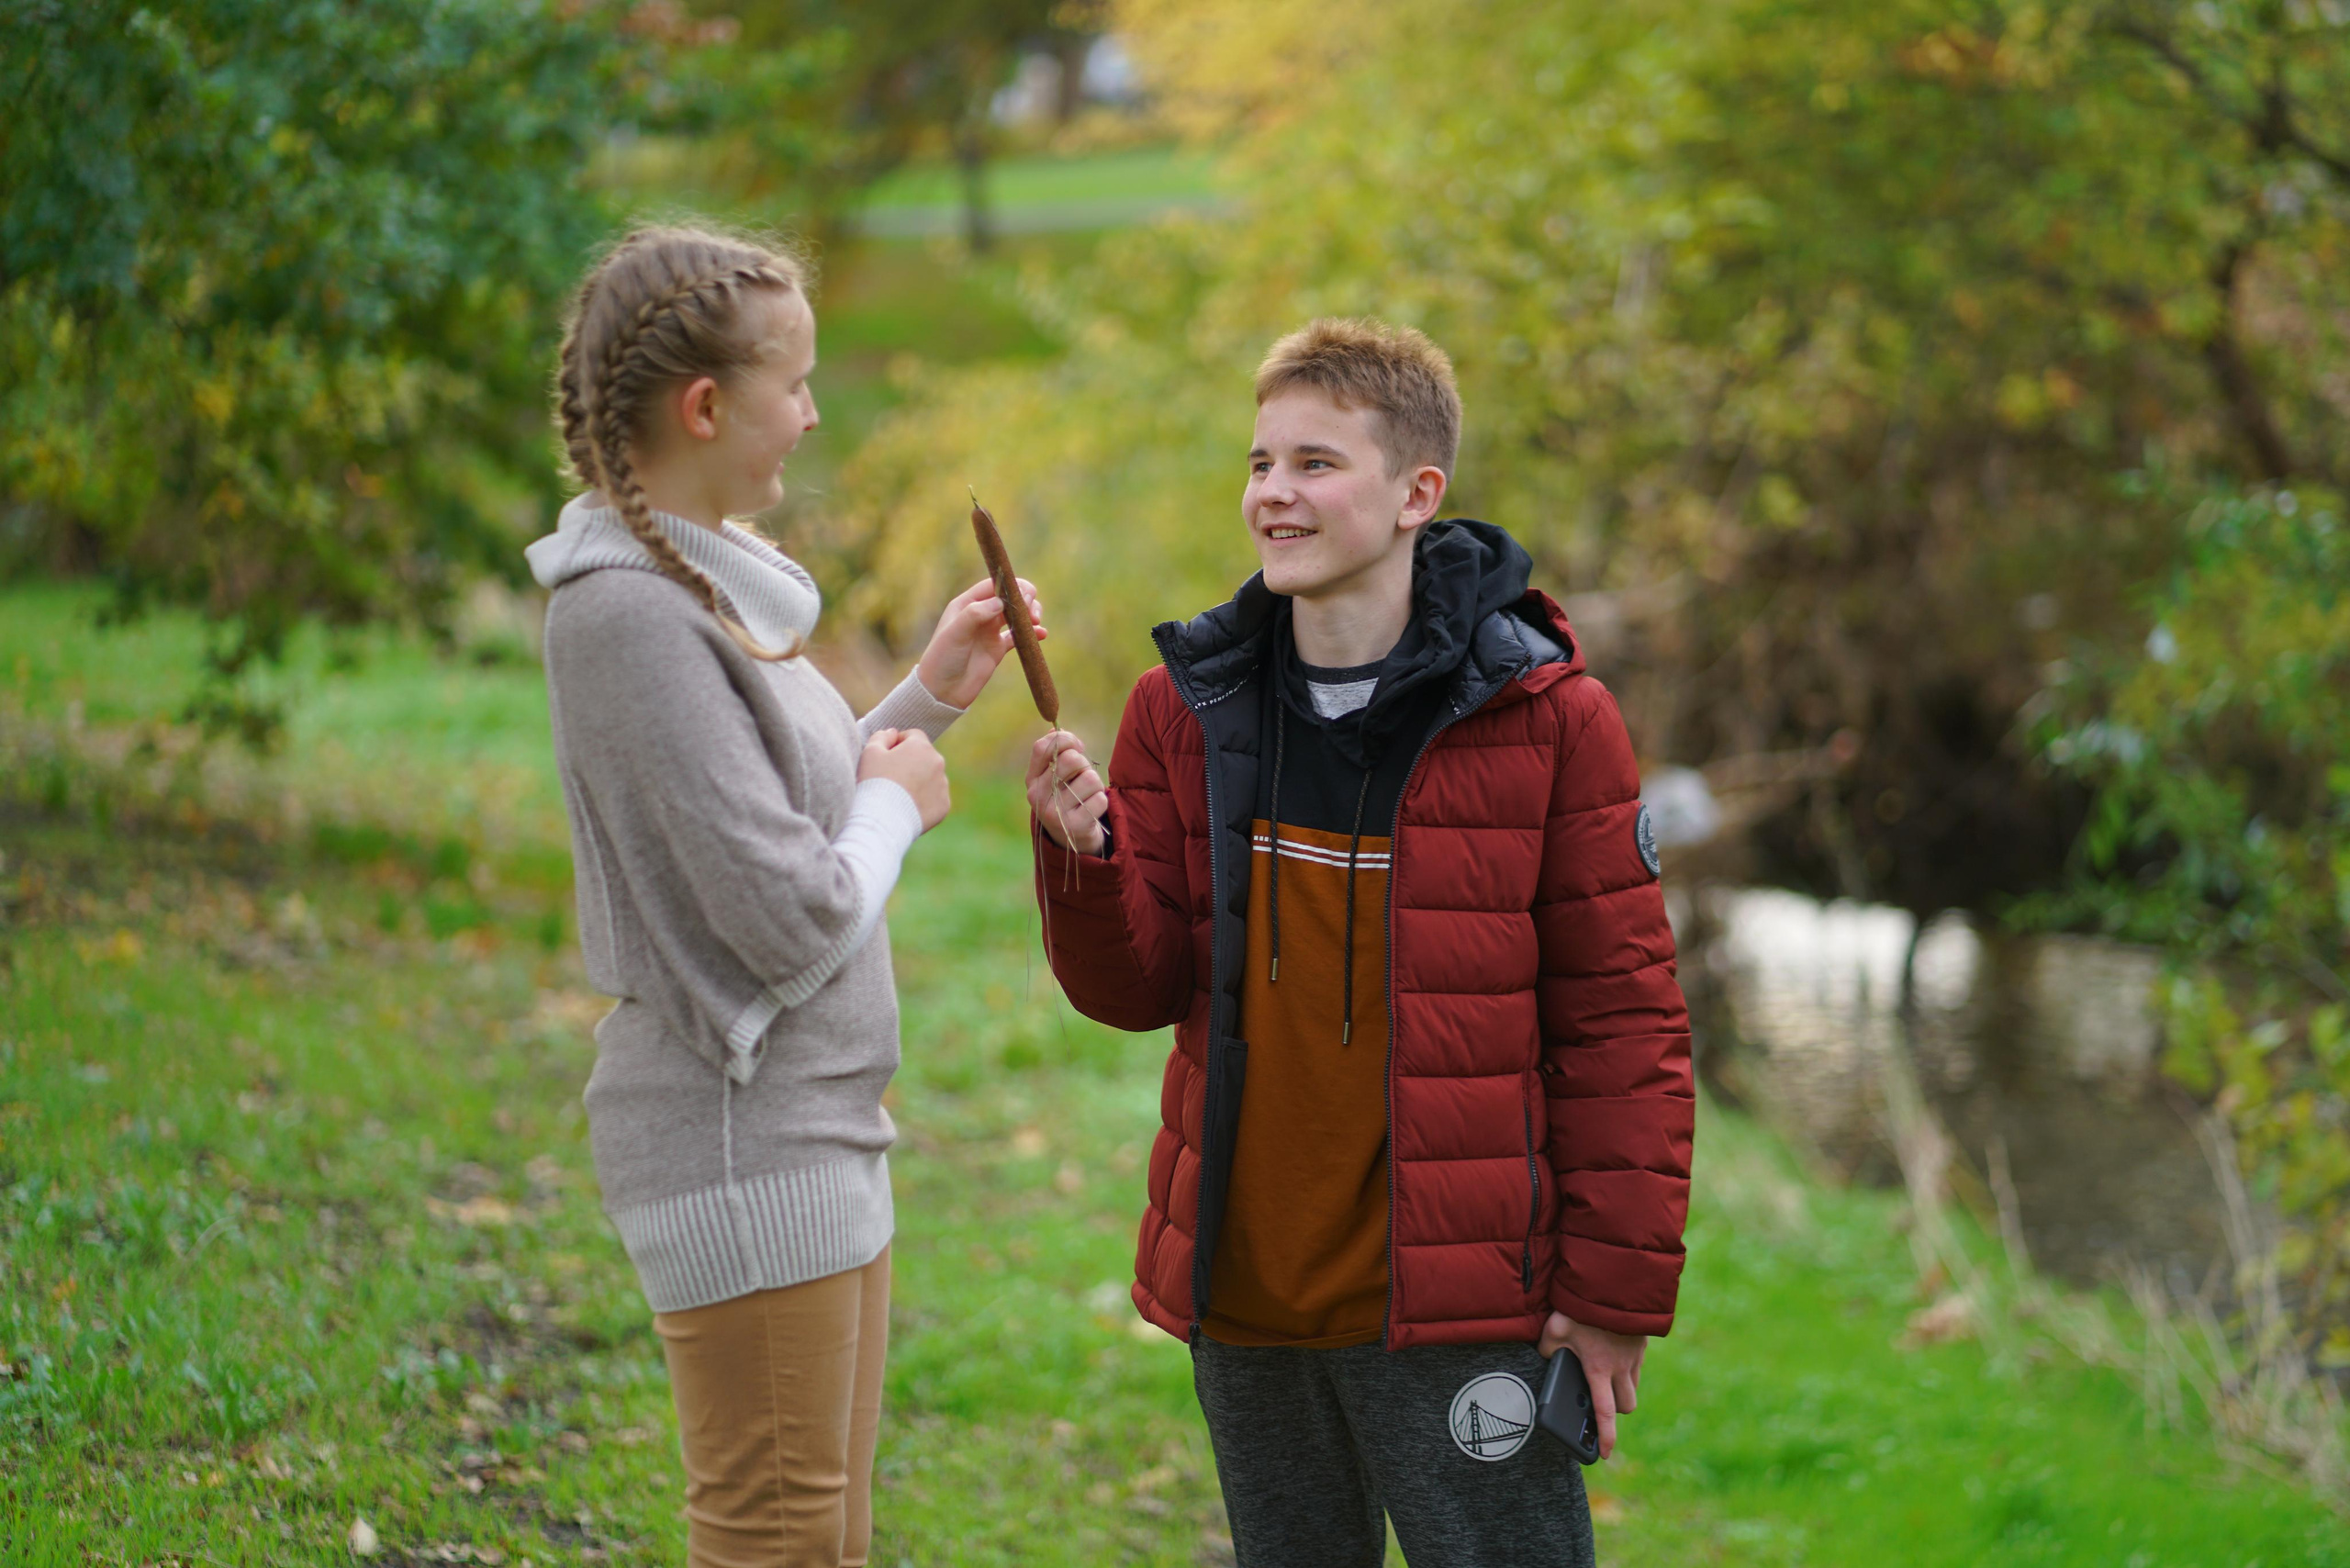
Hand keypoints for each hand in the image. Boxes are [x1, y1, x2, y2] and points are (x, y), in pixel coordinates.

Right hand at [859, 728, 949, 831]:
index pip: (912, 736)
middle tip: (890, 778)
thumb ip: (881, 737)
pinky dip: (923, 800)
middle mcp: (938, 763)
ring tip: (898, 795)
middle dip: (909, 763)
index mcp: (922, 747)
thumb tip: (892, 733)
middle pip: (923, 757)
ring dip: (918, 781)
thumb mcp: (870, 752)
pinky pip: (934, 798)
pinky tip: (907, 807)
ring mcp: (943, 786)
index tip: (886, 757)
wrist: (883, 819)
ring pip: (930, 778)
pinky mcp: (944, 806)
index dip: (898, 744)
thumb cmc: (875, 782)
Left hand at [915, 577, 1046, 709]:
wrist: (942, 692)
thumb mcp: (955, 633)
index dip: (1012, 586)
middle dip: (1025, 600)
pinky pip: (1019, 637)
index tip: (1026, 594)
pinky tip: (1042, 634)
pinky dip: (1032, 634)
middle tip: (1033, 613)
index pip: (993, 586)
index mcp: (966, 604)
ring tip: (1037, 622)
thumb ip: (975, 614)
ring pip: (1016, 615)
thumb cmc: (942, 659)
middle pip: (1009, 598)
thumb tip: (1001, 602)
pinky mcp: (998, 649)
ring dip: (1030, 614)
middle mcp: (980, 614)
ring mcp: (990, 631)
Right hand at [1027, 728, 1107, 854]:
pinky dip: (1102, 802)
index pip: (1043, 747)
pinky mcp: (1074, 827)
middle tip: (1083, 777)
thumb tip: (1056, 730)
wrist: (1072, 839)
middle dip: (1085, 764)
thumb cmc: (1067, 797)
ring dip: (1096, 785)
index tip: (1076, 746)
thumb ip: (1057, 752)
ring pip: (1090, 779)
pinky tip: (1091, 810)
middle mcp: (1037, 796)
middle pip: (1071, 760)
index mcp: (1031, 779)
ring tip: (1087, 796)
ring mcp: (1054, 813)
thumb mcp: (1056, 775)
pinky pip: (1100, 799)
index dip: (1065, 740)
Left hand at [1537, 1312, 1645, 1460]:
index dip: (1606, 1436)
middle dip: (1615, 1410)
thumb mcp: (1554, 1327)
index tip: (1606, 1454)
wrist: (1612, 1281)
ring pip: (1634, 1387)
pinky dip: (1626, 1367)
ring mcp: (1634, 1355)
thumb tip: (1547, 1357)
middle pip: (1626, 1406)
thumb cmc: (1581, 1305)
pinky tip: (1611, 1352)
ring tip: (1603, 1376)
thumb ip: (1548, 1348)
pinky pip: (1637, 1365)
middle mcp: (1620, 1367)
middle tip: (1598, 1401)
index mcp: (1598, 1369)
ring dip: (1621, 1389)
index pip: (1604, 1412)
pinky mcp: (1641, 1343)